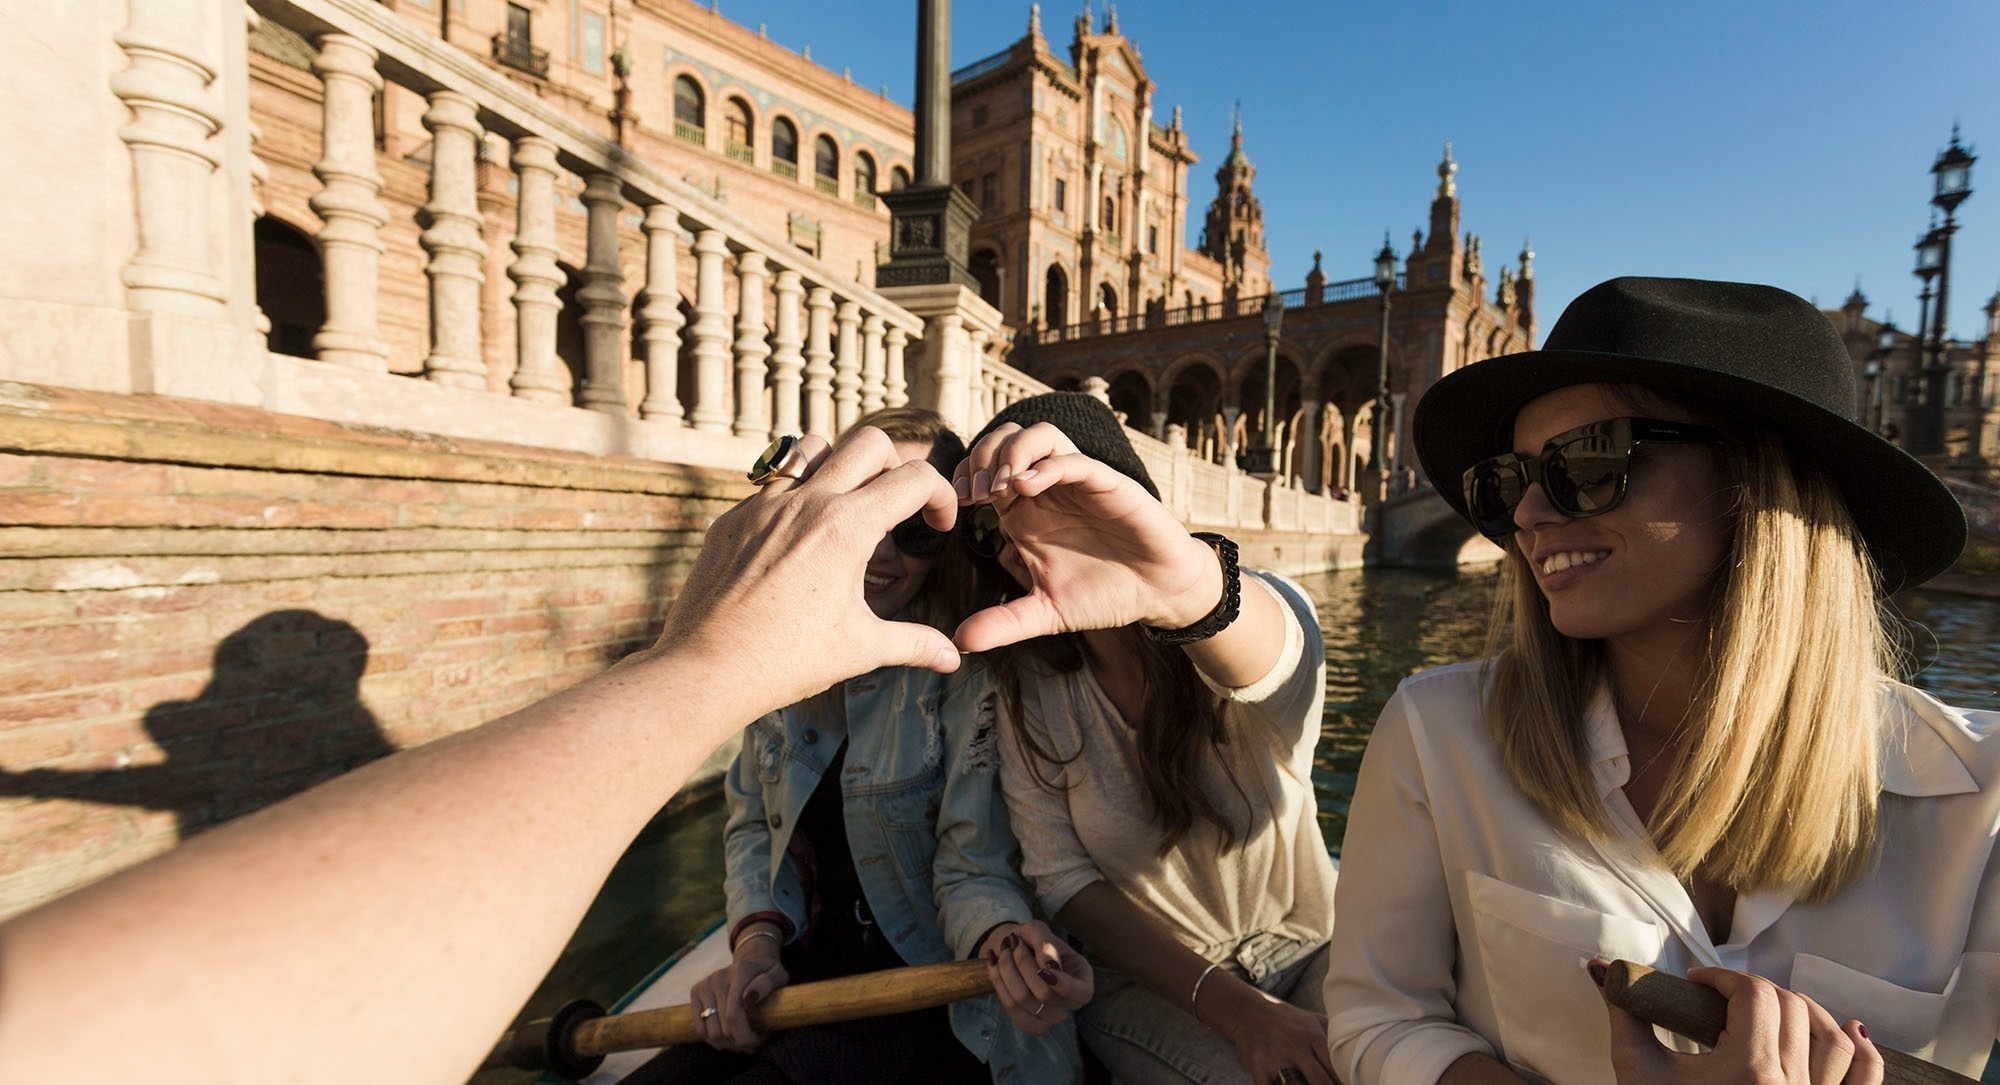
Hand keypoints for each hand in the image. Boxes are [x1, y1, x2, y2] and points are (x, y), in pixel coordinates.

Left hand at [649, 428, 962, 702]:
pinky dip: (792, 499)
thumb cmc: (787, 660)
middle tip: (895, 507)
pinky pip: (768, 486)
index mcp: (846, 528)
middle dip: (896, 467)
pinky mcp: (731, 520)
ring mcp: (762, 506)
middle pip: (869, 442)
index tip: (937, 527)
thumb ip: (914, 644)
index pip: (914, 480)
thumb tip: (953, 658)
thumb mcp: (861, 649)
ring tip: (843, 506)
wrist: (707, 669)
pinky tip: (793, 544)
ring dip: (838, 466)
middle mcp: (805, 503)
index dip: (941, 497)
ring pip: (812, 447)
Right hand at [689, 938, 790, 1052]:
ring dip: (728, 1044)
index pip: (733, 1015)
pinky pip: (700, 1029)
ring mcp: (705, 985)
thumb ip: (767, 984)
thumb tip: (748, 999)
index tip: (760, 1040)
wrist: (750, 962)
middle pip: (723, 1027)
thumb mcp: (778, 975)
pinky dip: (714, 1041)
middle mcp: (718, 977)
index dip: (747, 1037)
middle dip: (740, 1043)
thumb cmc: (768, 974)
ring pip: (711, 1032)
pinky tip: (727, 1039)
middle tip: (753, 1044)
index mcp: (740, 971)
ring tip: (741, 1041)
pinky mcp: (695, 992)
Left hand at [951, 422, 1222, 651]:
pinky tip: (1027, 487)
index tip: (956, 505)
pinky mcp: (1107, 484)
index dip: (964, 476)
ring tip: (1000, 486)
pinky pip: (1074, 459)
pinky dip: (1047, 466)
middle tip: (975, 495)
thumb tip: (960, 643)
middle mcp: (1048, 489)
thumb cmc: (1104, 595)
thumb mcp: (1046, 613)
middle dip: (982, 458)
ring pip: (1039, 435)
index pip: (984, 469)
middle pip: (1004, 439)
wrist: (1158, 593)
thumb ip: (1004, 622)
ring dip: (1012, 452)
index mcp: (1025, 510)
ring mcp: (1077, 483)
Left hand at [979, 921, 1092, 1035]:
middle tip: (1013, 942)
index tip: (1043, 968)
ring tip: (1003, 949)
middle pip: (1044, 993)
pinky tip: (993, 962)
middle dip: (1023, 962)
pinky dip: (997, 980)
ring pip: (1022, 999)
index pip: (1079, 992)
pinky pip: (1009, 1006)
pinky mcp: (1029, 1025)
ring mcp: (1050, 1019)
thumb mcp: (1040, 931)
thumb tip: (1048, 964)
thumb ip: (1045, 942)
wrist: (1019, 952)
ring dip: (1007, 969)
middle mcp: (1070, 1005)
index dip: (1061, 983)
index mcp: (1083, 983)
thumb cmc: (1034, 941)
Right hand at [1202, 972, 1338, 1084]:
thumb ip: (1334, 1032)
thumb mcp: (1312, 1018)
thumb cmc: (1285, 1019)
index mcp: (1313, 1036)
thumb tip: (1362, 1039)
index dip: (1347, 1082)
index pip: (1336, 1065)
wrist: (1248, 1012)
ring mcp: (1277, 1059)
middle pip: (1321, 1082)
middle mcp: (1297, 1047)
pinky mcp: (1259, 1068)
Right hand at [1601, 963, 1881, 1083]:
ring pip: (1832, 1036)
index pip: (1752, 993)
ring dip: (1804, 1011)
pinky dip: (1864, 1053)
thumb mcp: (1638, 1072)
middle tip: (1722, 999)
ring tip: (1772, 1009)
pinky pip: (1864, 1080)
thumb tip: (1601, 970)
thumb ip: (1625, 1016)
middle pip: (1789, 1006)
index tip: (1698, 983)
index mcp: (1747, 1070)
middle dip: (1753, 990)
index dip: (1722, 976)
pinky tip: (1852, 1032)